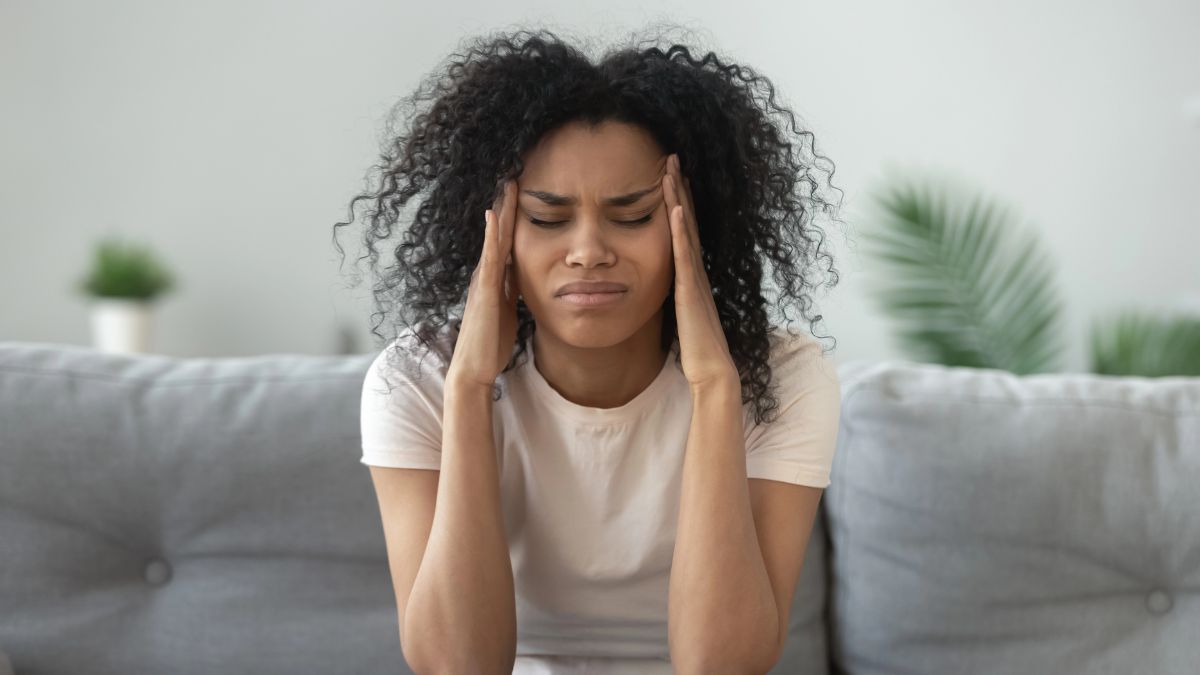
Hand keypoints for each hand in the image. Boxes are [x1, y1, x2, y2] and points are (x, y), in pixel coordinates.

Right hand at [447, 178, 520, 389]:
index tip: (522, 195)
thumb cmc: (491, 343)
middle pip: (498, 233)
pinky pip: (489, 257)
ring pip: (494, 238)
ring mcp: (483, 280)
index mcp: (493, 280)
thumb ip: (512, 292)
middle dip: (507, 206)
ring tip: (507, 183)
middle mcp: (485, 275)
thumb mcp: (508, 311)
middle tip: (513, 175)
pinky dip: (492, 235)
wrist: (474, 368)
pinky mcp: (485, 290)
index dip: (512, 219)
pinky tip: (494, 215)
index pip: (505, 242)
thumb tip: (524, 277)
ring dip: (500, 211)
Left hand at [662, 153, 737, 389]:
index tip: (671, 176)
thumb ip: (677, 297)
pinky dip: (680, 231)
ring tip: (672, 169)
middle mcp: (696, 271)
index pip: (684, 231)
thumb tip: (667, 288)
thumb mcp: (682, 315)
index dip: (679, 202)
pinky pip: (684, 255)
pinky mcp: (690, 291)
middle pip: (687, 221)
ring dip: (679, 199)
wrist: (713, 372)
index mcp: (692, 276)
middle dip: (679, 189)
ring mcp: (695, 278)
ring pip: (686, 230)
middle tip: (671, 158)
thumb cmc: (698, 349)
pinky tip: (676, 208)